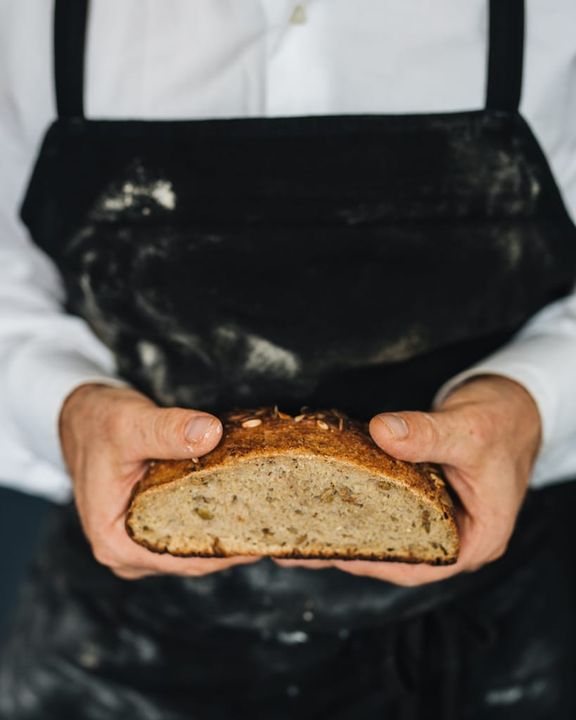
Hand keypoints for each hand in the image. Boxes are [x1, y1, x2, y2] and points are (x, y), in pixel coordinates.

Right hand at [59, 383, 259, 579]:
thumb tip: (211, 435)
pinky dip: (216, 515)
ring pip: (194, 544)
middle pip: (193, 557)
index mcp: (115, 542)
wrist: (83, 415)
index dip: (226, 548)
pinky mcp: (155, 524)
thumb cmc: (98, 423)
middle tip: (278, 519)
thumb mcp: (131, 424)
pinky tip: (246, 500)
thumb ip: (168, 430)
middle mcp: (129, 551)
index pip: (183, 558)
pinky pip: (191, 527)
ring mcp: (142, 540)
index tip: (265, 531)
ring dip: (228, 529)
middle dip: (234, 540)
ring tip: (269, 511)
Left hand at [275, 375, 541, 584]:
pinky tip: (328, 496)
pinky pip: (390, 507)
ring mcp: (440, 515)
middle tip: (303, 543)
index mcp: (478, 537)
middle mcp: (456, 533)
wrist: (513, 401)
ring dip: (351, 529)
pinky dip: (361, 503)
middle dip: (352, 551)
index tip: (335, 555)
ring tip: (303, 526)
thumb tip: (382, 433)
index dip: (378, 565)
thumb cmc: (503, 421)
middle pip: (400, 554)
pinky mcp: (425, 495)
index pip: (424, 567)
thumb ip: (428, 434)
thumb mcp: (468, 430)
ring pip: (392, 532)